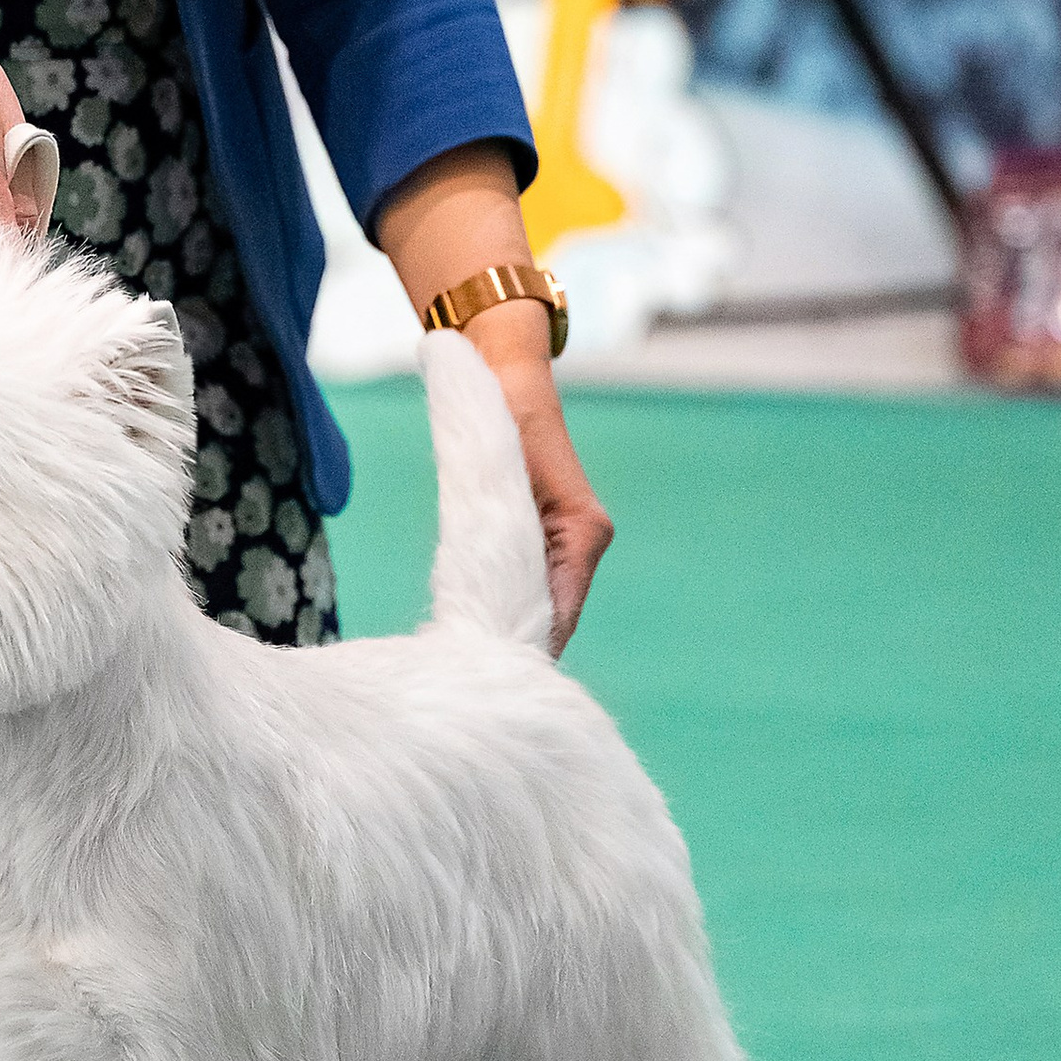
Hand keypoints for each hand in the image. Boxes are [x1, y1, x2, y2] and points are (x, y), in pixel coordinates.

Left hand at [467, 300, 614, 650]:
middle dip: (521, 646)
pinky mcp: (553, 536)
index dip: (534, 652)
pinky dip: (511, 602)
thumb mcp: (507, 485)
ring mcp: (571, 542)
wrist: (505, 376)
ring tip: (474, 659)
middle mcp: (585, 544)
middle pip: (555, 617)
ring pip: (544, 604)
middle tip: (477, 679)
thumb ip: (512, 546)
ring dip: (513, 626)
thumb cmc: (505, 421)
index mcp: (585, 536)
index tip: (499, 684)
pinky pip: (535, 584)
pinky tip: (480, 623)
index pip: (563, 614)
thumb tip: (510, 615)